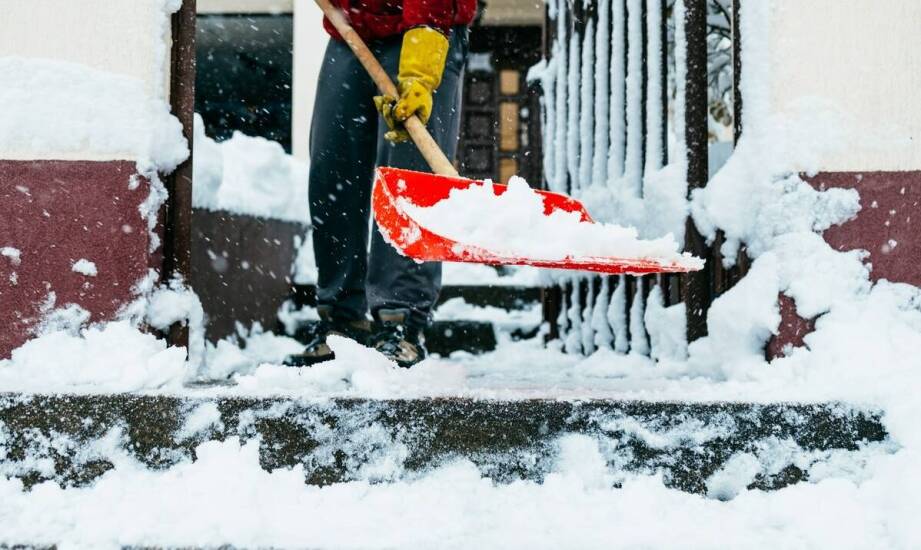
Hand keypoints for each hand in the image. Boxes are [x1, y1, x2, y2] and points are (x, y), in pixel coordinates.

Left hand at [374, 26, 448, 142]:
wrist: (416, 79)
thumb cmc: (418, 89)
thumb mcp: (413, 98)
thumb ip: (406, 108)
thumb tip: (397, 117)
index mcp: (418, 122)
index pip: (408, 134)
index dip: (398, 136)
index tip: (389, 135)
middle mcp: (409, 122)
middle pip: (395, 126)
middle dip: (388, 117)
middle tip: (385, 106)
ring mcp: (402, 116)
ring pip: (389, 118)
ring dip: (384, 109)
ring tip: (385, 98)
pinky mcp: (395, 109)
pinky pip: (386, 111)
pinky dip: (382, 105)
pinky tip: (381, 98)